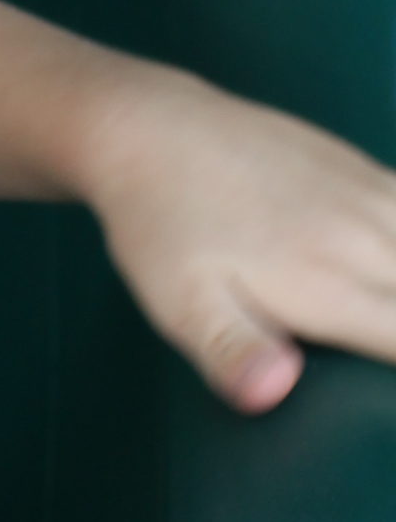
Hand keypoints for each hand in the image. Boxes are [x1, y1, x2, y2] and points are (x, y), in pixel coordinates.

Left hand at [81, 64, 395, 414]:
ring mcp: (369, 195)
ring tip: (382, 305)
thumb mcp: (180, 301)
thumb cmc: (162, 225)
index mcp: (327, 283)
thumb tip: (272, 392)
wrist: (148, 129)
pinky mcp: (362, 167)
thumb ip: (233, 350)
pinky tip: (390, 258)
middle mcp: (364, 237)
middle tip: (377, 338)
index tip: (384, 383)